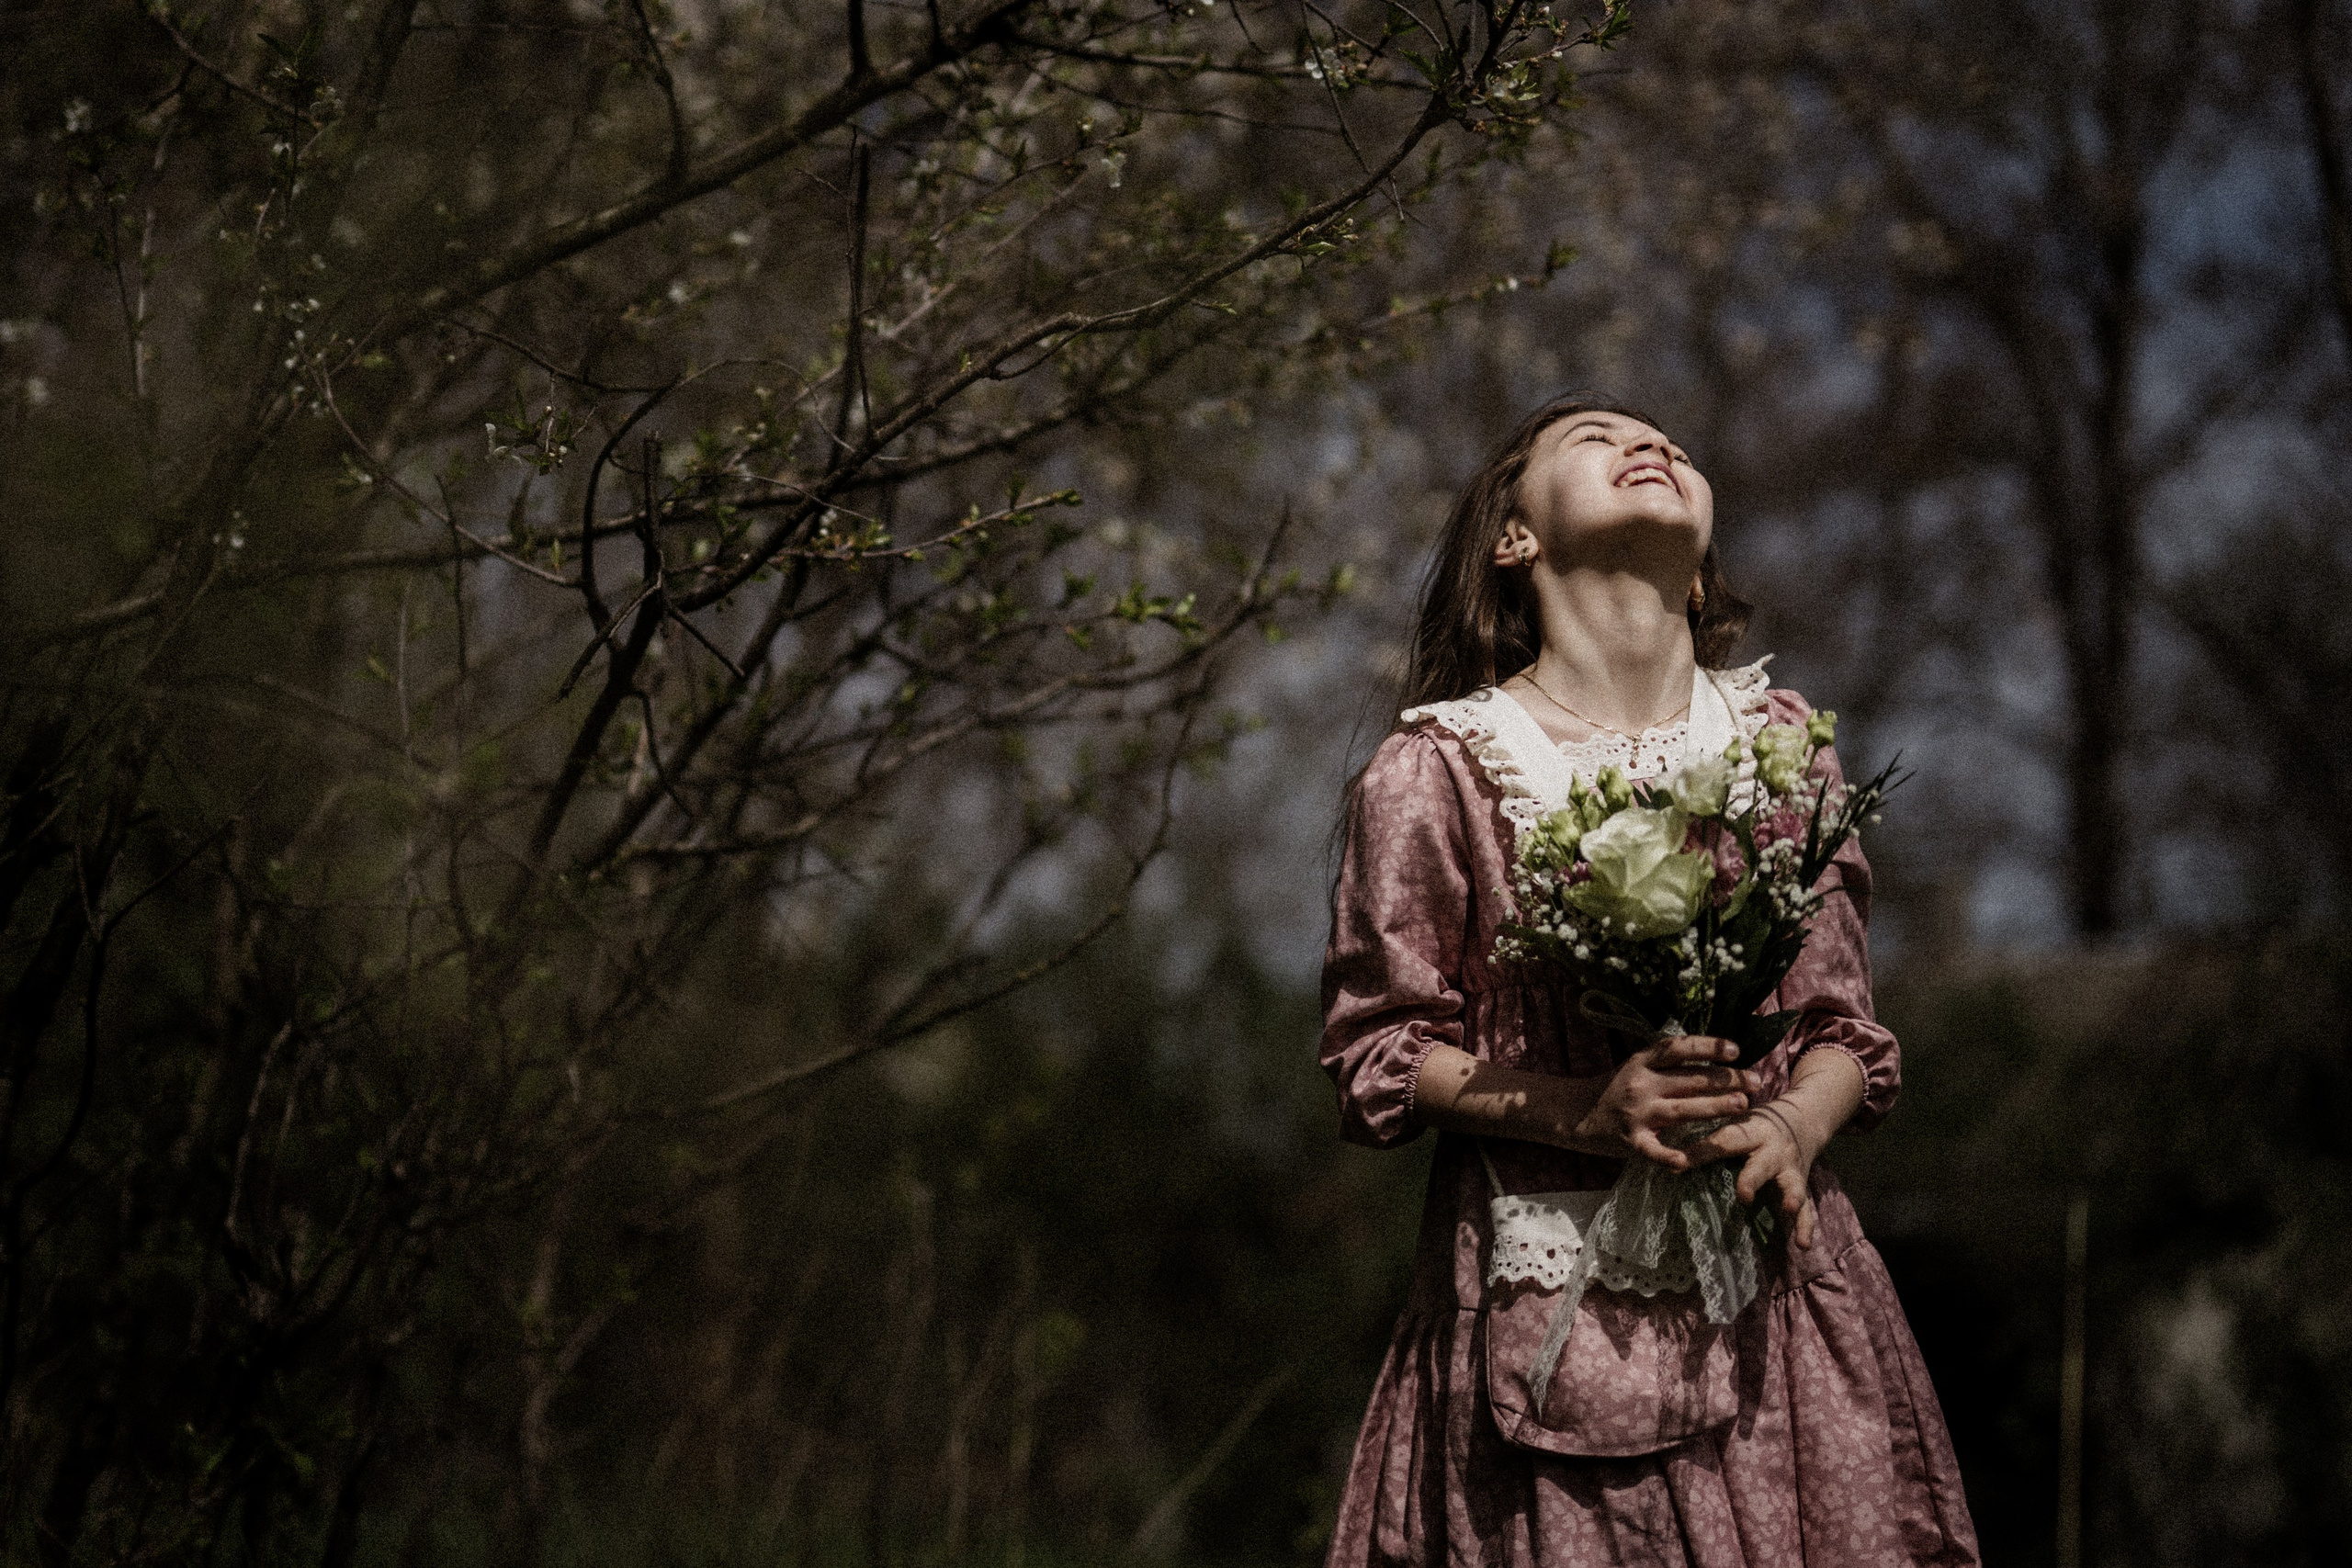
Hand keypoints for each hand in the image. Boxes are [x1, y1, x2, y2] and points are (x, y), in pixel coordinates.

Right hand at [1568, 1032, 1749, 1169]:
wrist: (1578, 1114)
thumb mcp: (1638, 1065)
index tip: (1736, 1050)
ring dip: (1713, 1107)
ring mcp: (1637, 1113)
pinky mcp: (1632, 1141)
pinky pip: (1653, 1150)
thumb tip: (1713, 1052)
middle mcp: (1641, 1084)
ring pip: (1682, 1110)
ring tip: (1741, 1105)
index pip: (1679, 1048)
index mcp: (1642, 1061)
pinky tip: (1685, 1162)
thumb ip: (1667, 1061)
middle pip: (1689, 1079)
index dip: (1708, 1046)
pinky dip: (1667, 1157)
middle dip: (1726, 1080)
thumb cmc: (1617, 1087)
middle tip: (1755, 1082)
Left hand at [1686, 1103, 1821, 1248]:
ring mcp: (1789, 1170)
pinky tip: (1803, 1245)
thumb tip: (1670, 1162)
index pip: (1724, 1141)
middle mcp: (1772, 1151)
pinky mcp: (1800, 1186)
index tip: (1678, 1164)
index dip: (1701, 1152)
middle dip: (1752, 1179)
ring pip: (1791, 1184)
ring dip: (1791, 1197)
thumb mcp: (1735, 1126)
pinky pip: (1806, 1209)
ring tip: (1789, 1209)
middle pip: (1761, 1165)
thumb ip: (1710, 1145)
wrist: (1802, 1120)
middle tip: (1744, 1196)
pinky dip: (1805, 1227)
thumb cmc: (1754, 1127)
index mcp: (1751, 1133)